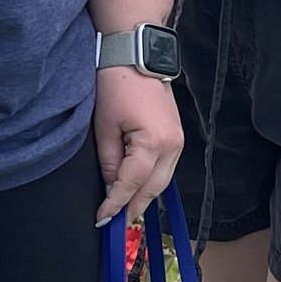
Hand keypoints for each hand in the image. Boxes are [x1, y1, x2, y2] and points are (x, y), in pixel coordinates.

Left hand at [92, 68, 181, 227]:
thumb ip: (109, 162)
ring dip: (143, 198)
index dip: (115, 204)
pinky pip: (165, 169)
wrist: (136, 55)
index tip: (102, 220)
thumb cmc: (116, 84)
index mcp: (154, 143)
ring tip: (124, 214)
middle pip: (153, 189)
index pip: (132, 184)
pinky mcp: (176, 137)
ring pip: (162, 182)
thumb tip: (112, 188)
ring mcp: (178, 142)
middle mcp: (173, 146)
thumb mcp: (105, 126)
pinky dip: (151, 183)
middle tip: (114, 226)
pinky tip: (137, 191)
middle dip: (133, 208)